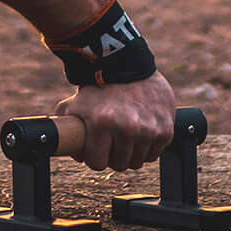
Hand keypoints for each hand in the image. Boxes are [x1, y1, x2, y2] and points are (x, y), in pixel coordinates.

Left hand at [55, 72, 174, 171]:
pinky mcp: (165, 129)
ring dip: (131, 151)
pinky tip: (141, 130)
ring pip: (138, 161)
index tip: (97, 148)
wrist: (128, 65)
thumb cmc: (98, 87)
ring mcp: (149, 129)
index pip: (98, 164)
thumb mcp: (73, 105)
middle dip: (113, 155)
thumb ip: (65, 129)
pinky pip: (154, 153)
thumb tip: (73, 153)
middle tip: (112, 139)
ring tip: (126, 133)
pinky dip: (147, 146)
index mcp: (102, 123)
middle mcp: (128, 128)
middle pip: (120, 165)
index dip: (95, 156)